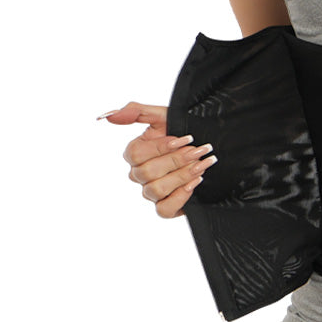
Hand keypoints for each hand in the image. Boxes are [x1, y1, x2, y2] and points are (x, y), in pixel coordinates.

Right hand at [99, 102, 216, 216]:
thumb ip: (137, 112)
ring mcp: (151, 192)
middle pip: (147, 172)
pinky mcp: (166, 207)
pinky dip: (180, 196)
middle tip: (198, 151)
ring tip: (201, 164)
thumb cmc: (187, 131)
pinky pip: (164, 210)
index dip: (161, 147)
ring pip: (155, 190)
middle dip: (177, 160)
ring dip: (182, 176)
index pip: (136, 154)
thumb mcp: (165, 116)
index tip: (186, 138)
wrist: (213, 147)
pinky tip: (195, 182)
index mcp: (135, 152)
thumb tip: (108, 116)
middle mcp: (140, 174)